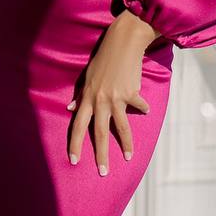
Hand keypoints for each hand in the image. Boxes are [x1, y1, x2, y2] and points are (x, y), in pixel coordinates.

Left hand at [66, 12, 155, 175]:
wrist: (123, 42)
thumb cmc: (103, 58)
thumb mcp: (87, 76)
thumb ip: (80, 95)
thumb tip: (70, 108)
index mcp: (87, 97)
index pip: (77, 125)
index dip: (75, 144)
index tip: (73, 160)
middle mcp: (100, 100)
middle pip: (99, 133)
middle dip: (101, 154)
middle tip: (103, 172)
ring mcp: (116, 97)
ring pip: (121, 127)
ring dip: (126, 143)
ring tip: (128, 156)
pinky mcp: (132, 93)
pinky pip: (138, 105)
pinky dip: (142, 108)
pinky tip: (146, 110)